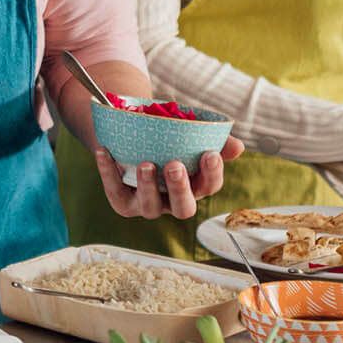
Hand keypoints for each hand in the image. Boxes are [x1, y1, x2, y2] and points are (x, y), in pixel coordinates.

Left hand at [94, 136, 242, 218]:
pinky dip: (108, 172)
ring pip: (151, 207)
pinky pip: (116, 192)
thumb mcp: (188, 134)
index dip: (212, 174)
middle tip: (175, 165)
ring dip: (148, 186)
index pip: (209, 186)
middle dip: (180, 188)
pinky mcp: (123, 202)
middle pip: (183, 208)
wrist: (132, 137)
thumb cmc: (167, 139)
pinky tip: (105, 151)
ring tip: (146, 164)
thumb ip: (213, 139)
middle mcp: (173, 200)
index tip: (209, 154)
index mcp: (194, 185)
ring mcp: (148, 204)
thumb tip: (237, 146)